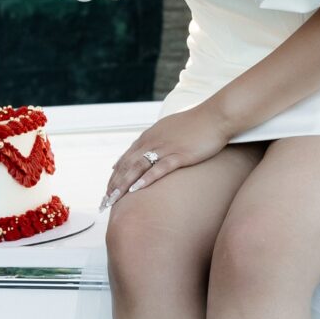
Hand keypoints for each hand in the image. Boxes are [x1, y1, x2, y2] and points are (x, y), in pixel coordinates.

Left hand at [100, 103, 233, 210]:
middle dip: (114, 184)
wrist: (215, 116)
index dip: (115, 175)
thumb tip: (149, 151)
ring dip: (123, 185)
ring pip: (137, 168)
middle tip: (104, 202)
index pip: (126, 158)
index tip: (107, 189)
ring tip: (112, 199)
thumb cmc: (196, 124)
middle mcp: (152, 141)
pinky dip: (145, 179)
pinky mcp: (180, 155)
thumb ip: (157, 140)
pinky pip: (159, 168)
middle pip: (127, 165)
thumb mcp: (170, 130)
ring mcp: (165, 148)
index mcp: (149, 136)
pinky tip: (136, 190)